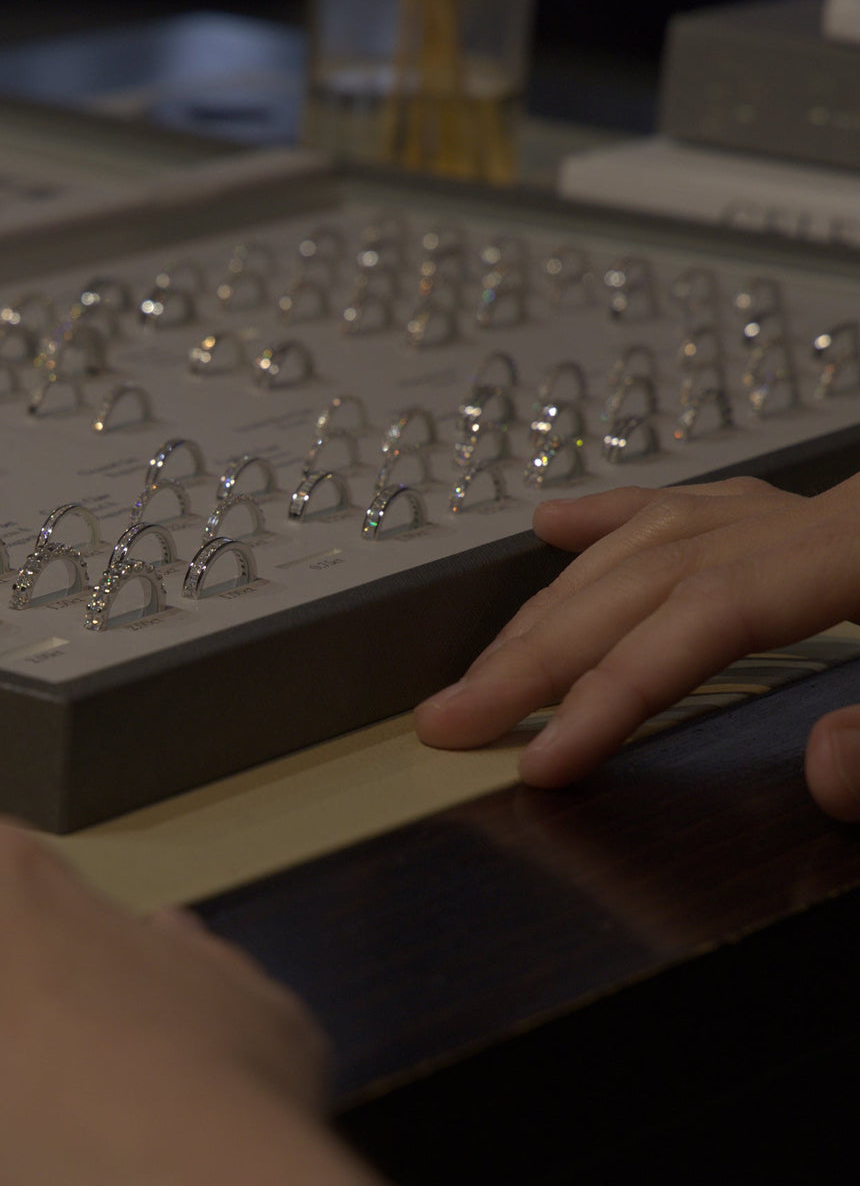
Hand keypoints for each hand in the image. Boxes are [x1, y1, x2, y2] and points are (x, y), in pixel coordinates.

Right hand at [414, 474, 859, 819]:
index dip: (612, 689)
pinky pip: (691, 505)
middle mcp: (815, 522)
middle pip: (646, 577)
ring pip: (648, 544)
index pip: (705, 618)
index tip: (541, 759)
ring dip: (558, 604)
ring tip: (489, 663)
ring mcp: (805, 515)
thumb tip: (817, 767)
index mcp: (857, 551)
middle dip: (541, 653)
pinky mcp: (807, 523)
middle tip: (454, 716)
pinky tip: (554, 525)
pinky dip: (613, 519)